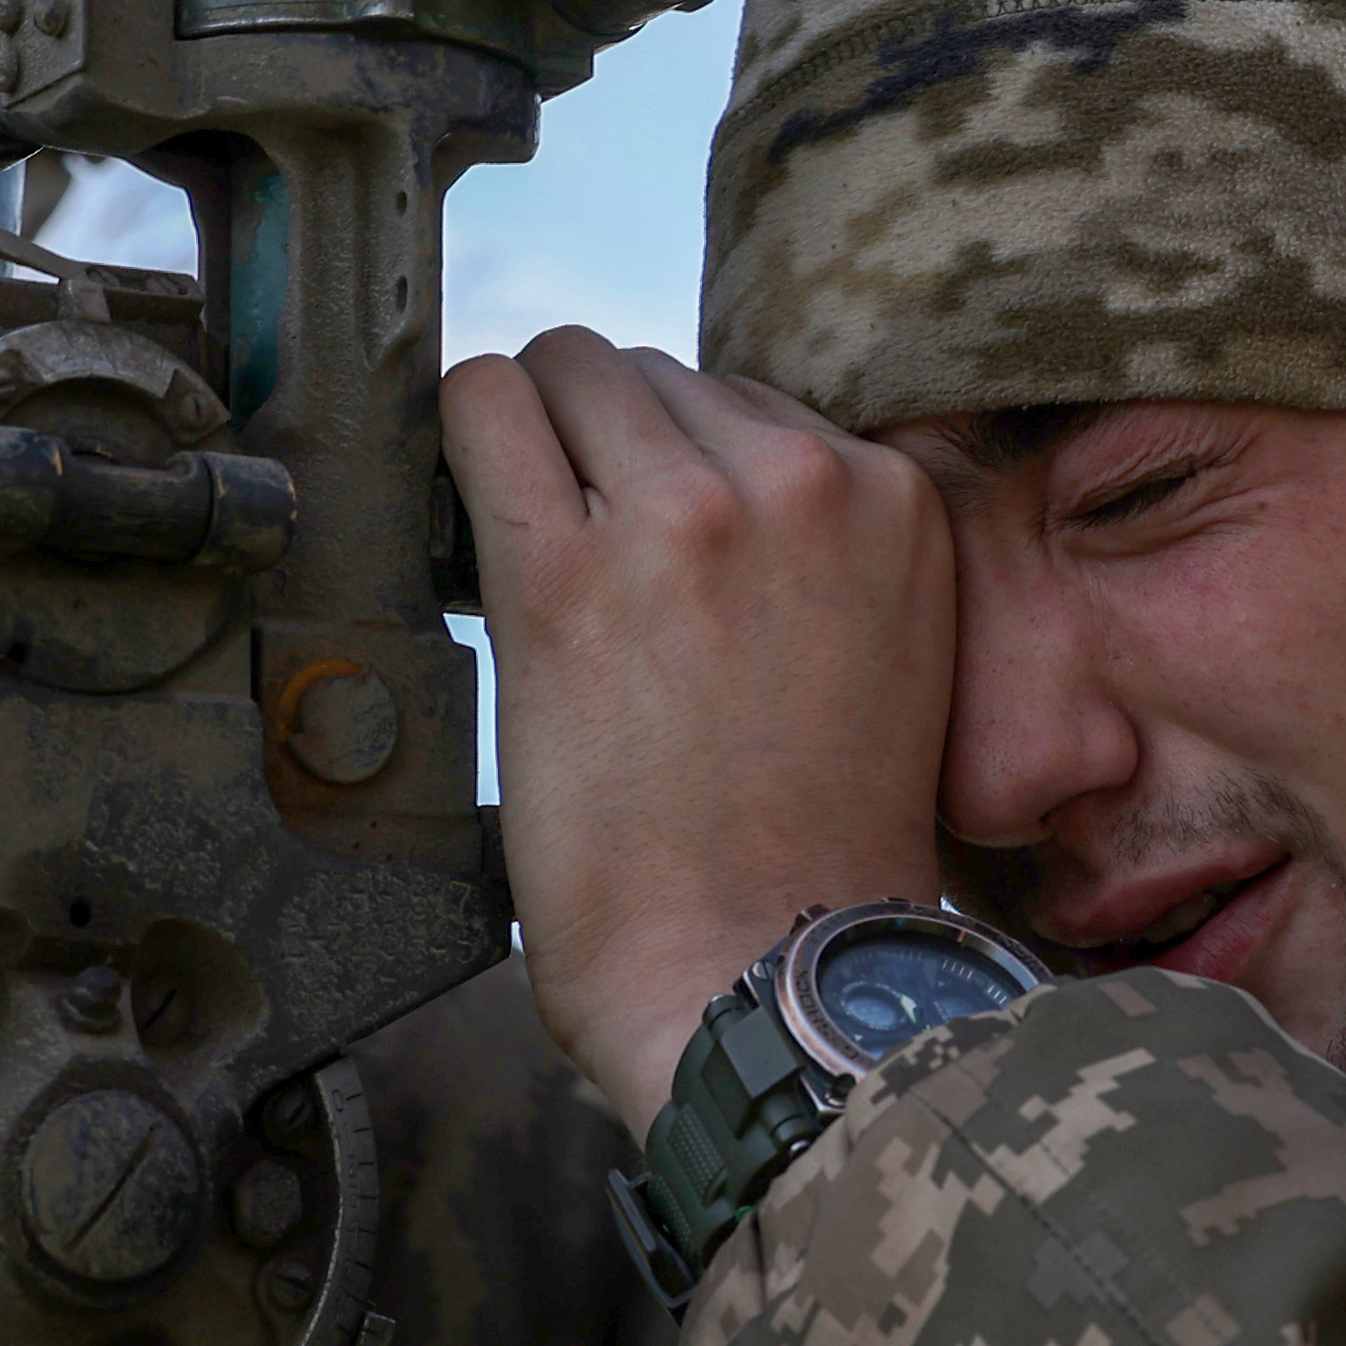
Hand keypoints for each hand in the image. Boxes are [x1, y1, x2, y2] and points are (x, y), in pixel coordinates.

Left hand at [440, 329, 954, 1129]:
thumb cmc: (812, 856)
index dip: (678, 474)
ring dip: (534, 444)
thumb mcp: (890, 657)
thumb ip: (827, 553)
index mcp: (891, 502)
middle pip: (650, 375)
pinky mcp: (562, 571)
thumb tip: (706, 481)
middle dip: (602, 447)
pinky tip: (454, 509)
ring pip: (566, 368)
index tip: (647, 545)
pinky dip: (460, 443)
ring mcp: (680, 515)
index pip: (746, 404)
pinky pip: (482, 409)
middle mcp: (799, 482)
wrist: (763, 976)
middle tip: (578, 551)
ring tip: (528, 548)